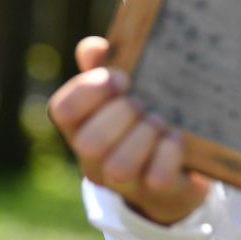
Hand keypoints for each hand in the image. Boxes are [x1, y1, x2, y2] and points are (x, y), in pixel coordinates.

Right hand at [48, 36, 210, 224]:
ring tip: (159, 122)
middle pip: (88, 143)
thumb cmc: (142, 119)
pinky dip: (171, 152)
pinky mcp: (155, 191)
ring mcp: (122, 180)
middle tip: (142, 105)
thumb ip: (104, 66)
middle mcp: (93, 158)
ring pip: (119, 165)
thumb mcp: (123, 91)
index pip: (62, 109)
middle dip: (122, 115)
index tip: (123, 78)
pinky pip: (157, 177)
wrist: (177, 170)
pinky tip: (176, 139)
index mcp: (81, 126)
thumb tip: (93, 48)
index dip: (91, 89)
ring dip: (145, 136)